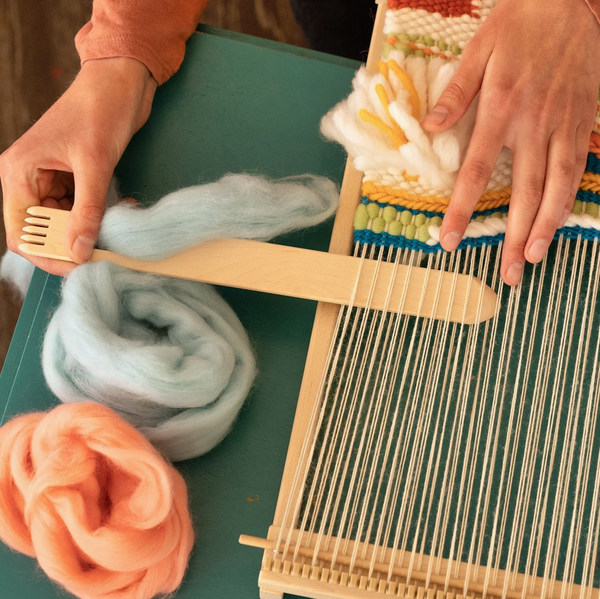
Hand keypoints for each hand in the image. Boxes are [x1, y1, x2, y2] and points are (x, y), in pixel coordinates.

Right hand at [0, 57, 156, 275]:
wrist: (121, 81)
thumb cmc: (101, 111)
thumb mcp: (95, 165)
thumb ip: (87, 211)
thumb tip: (78, 252)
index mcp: (18, 172)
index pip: (22, 232)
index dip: (46, 255)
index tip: (77, 267)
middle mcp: (28, 177)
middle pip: (42, 230)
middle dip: (70, 244)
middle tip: (102, 250)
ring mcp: (50, 177)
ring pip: (63, 222)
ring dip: (88, 230)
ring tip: (115, 226)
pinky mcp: (72, 176)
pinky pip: (79, 208)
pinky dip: (97, 215)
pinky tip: (119, 208)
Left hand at [422, 0, 599, 284]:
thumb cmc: (521, 23)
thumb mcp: (479, 49)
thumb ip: (456, 93)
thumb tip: (430, 128)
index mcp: (501, 110)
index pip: (476, 171)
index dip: (463, 209)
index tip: (452, 241)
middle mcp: (533, 125)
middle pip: (523, 191)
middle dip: (514, 235)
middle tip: (508, 272)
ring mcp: (563, 125)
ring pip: (556, 186)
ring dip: (546, 226)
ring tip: (535, 259)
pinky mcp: (583, 121)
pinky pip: (578, 167)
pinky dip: (570, 198)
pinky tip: (560, 222)